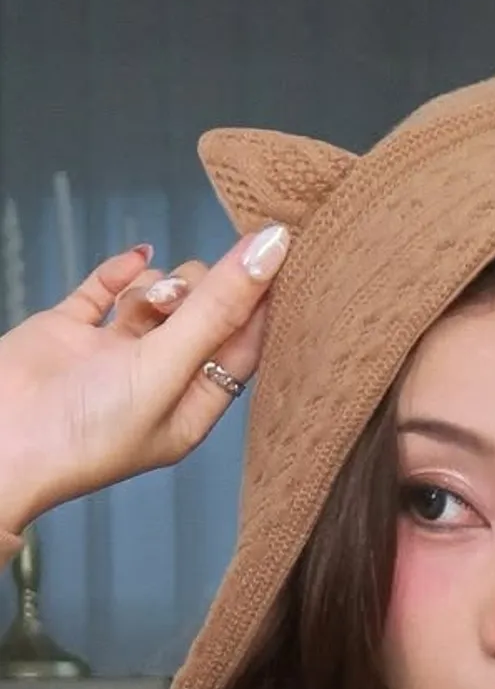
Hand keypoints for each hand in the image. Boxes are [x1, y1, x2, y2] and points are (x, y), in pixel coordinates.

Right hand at [0, 223, 290, 533]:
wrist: (1, 437)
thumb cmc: (92, 427)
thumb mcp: (167, 369)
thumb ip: (216, 310)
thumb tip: (270, 251)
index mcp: (190, 409)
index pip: (240, 349)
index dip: (256, 303)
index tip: (272, 255)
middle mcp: (157, 382)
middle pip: (201, 317)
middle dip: (196, 293)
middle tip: (174, 298)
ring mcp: (112, 355)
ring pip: (157, 298)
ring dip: (157, 286)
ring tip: (138, 302)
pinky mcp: (72, 331)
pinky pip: (106, 288)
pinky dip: (122, 271)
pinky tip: (134, 259)